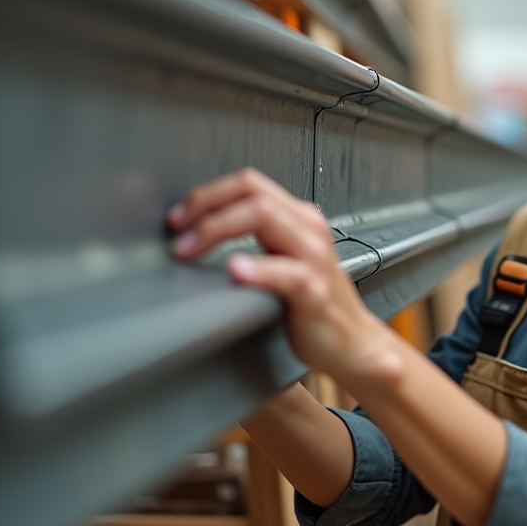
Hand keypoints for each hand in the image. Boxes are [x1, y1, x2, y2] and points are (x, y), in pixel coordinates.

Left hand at [166, 168, 402, 382]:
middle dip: (206, 205)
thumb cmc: (312, 303)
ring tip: (190, 249)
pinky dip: (259, 268)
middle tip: (177, 231)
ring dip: (218, 228)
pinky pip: (288, 272)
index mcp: (298, 217)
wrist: (350, 342)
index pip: (249, 183)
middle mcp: (307, 229)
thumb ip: (254, 237)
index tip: (178, 217)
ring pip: (265, 217)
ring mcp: (313, 258)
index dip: (207, 194)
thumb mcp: (282, 257)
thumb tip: (198, 230)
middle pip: (252, 192)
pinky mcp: (315, 292)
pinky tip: (235, 271)